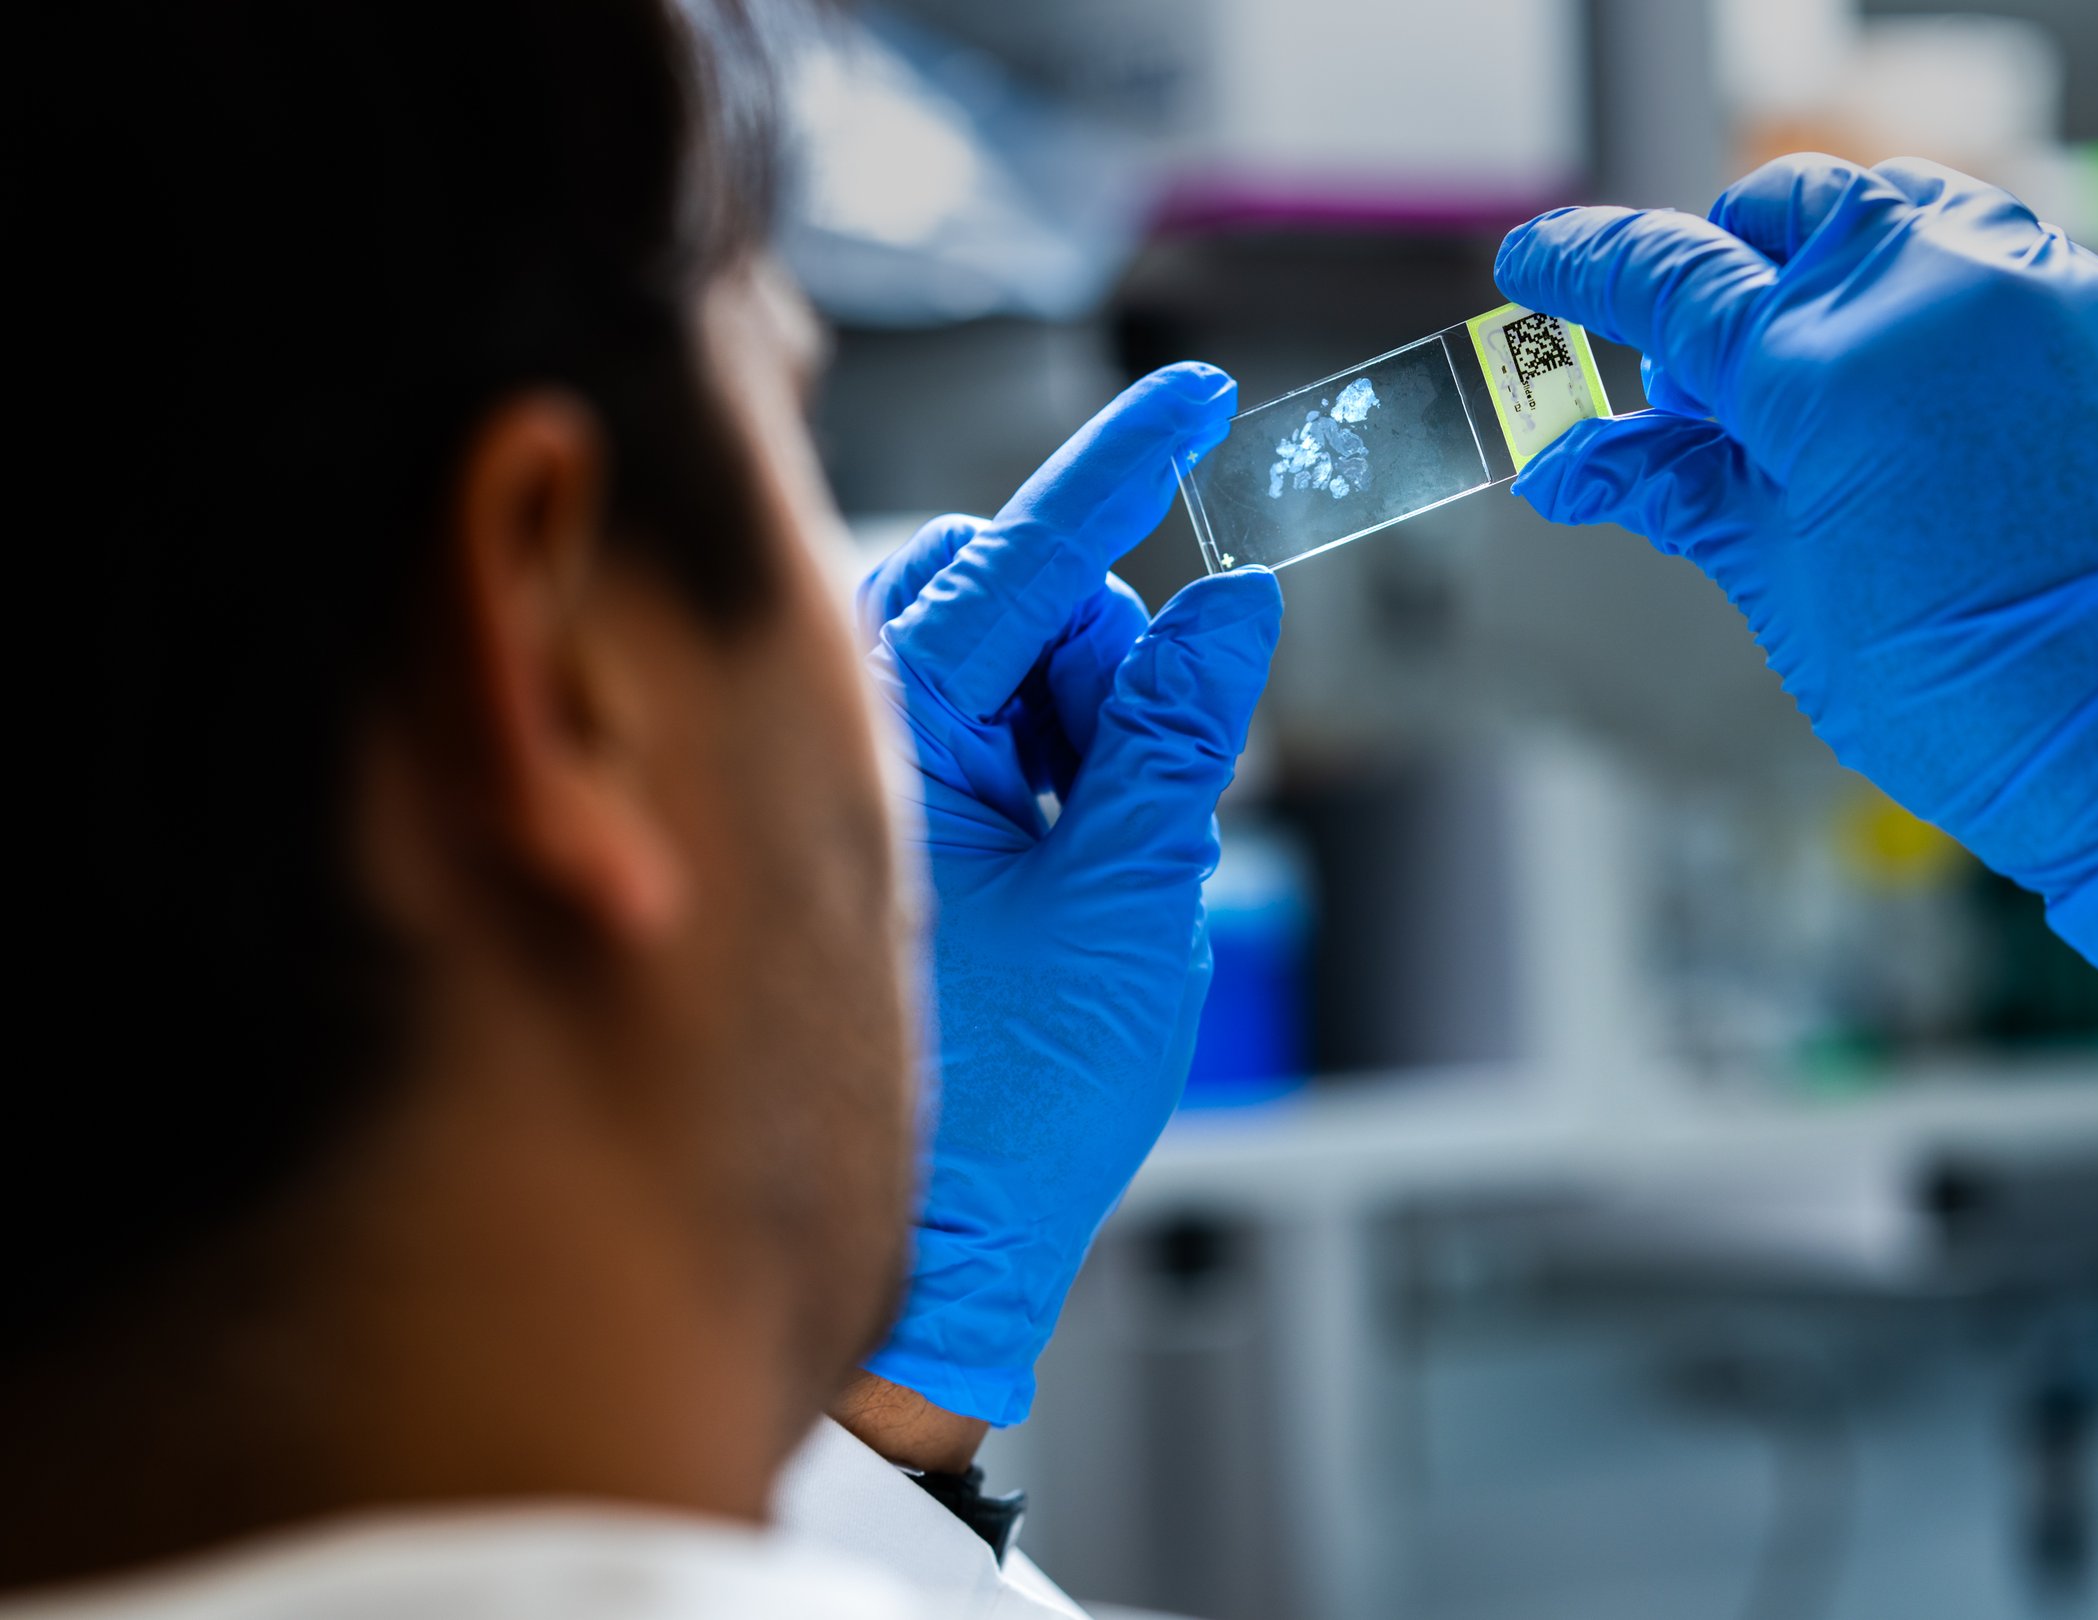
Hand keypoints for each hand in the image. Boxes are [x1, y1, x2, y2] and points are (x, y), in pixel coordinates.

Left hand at [856, 363, 1281, 1424]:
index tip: (1194, 394)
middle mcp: (864, 737)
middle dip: (1109, 661)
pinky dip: (1072, 776)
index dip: (1121, 468)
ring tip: (1118, 863)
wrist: (942, 1255)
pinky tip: (1091, 873)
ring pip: (1018, 671)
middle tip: (1153, 783)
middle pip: (1019, 601)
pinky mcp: (908, 828)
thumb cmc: (1011, 1096)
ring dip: (1098, 731)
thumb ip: (1182, 731)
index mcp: (895, 735)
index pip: (1022, 557)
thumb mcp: (1132, 896)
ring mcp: (883, 784)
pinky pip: (1005, 740)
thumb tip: (1230, 601)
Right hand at [1496, 155, 2097, 1030]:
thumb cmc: (1984, 700)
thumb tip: (1573, 463)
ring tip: (1814, 396)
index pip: (1669, 279)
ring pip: (1891, 215)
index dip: (1584, 269)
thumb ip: (1687, 493)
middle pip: (1783, 213)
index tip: (1538, 266)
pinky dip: (1923, 303)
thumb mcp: (1794, 595)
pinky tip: (1918, 409)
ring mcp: (2037, 288)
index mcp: (1824, 369)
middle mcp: (1932, 292)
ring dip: (1826, 273)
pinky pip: (1987, 259)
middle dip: (1720, 272)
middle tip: (1697, 390)